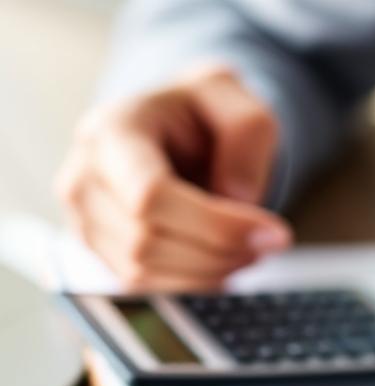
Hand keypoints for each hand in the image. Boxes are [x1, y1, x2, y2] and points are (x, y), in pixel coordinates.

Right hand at [54, 64, 291, 290]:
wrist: (173, 126)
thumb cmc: (202, 111)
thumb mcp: (235, 95)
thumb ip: (247, 129)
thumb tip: (237, 196)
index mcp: (112, 130)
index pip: (150, 195)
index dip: (216, 225)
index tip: (274, 233)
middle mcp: (83, 176)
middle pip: (148, 240)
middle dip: (221, 250)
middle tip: (270, 242)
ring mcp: (83, 217)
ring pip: (144, 269)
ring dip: (210, 270)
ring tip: (252, 248)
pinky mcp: (98, 248)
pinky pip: (142, 283)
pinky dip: (192, 280)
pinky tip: (224, 260)